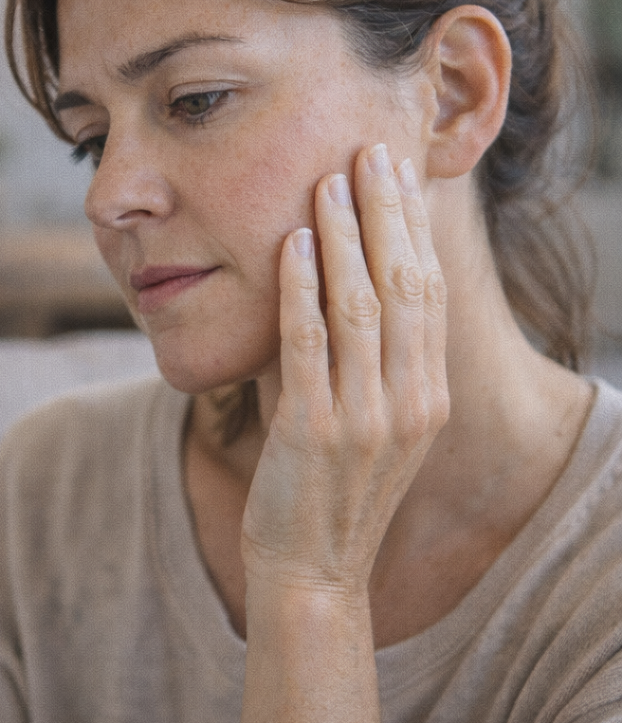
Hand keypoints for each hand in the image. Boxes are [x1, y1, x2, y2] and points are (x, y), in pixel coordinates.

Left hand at [240, 143, 448, 596]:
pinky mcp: (312, 429)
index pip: (429, 292)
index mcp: (428, 396)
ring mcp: (364, 417)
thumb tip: (336, 284)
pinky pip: (309, 345)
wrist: (313, 570)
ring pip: (360, 304)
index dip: (414, 228)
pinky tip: (292, 244)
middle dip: (387, 213)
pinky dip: (301, 290)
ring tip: (329, 180)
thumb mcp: (375, 425)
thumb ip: (368, 362)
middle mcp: (409, 401)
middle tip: (370, 152)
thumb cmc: (334, 489)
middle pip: (405, 284)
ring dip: (344, 237)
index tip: (399, 175)